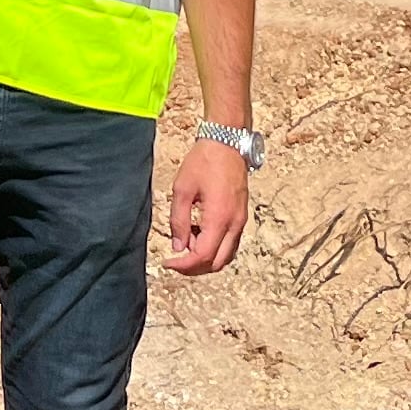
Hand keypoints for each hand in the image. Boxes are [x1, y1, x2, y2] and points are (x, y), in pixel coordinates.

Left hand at [165, 138, 248, 275]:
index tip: (168, 262)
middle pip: (217, 263)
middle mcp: (235, 223)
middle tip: (176, 260)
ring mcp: (241, 220)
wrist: (227, 142)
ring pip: (226, 256)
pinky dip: (215, 247)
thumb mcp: (182, 189)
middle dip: (195, 267)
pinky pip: (230, 243)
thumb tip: (178, 246)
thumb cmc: (203, 161)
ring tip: (187, 243)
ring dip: (206, 258)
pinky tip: (199, 233)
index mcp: (219, 218)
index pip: (203, 256)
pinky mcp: (242, 215)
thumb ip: (179, 221)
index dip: (184, 265)